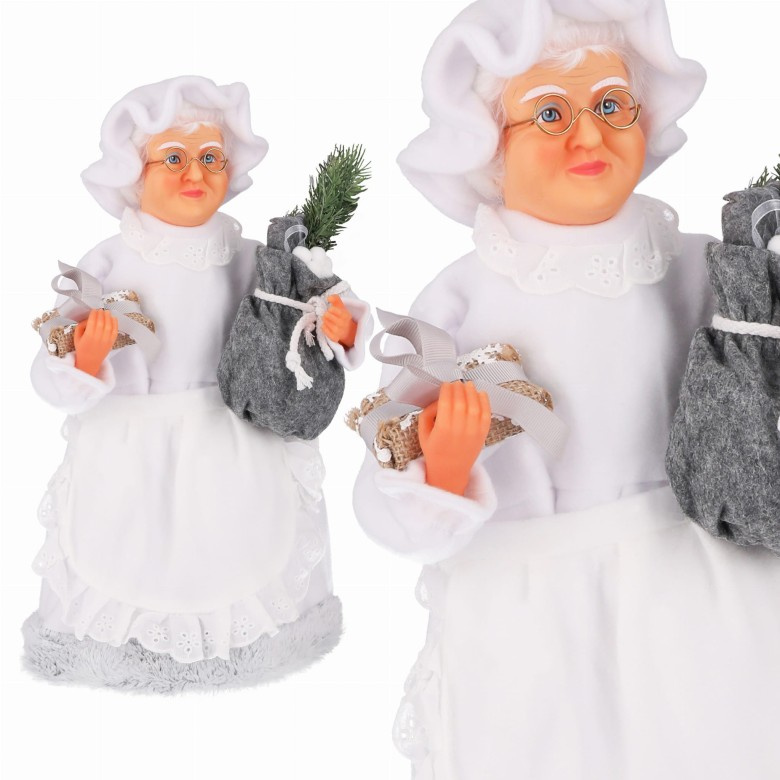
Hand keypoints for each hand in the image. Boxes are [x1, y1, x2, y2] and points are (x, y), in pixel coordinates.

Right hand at [73, 309, 117, 376]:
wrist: (89, 361)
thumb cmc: (82, 349)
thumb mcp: (76, 337)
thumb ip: (80, 326)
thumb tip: (88, 319)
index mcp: (88, 336)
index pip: (92, 321)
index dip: (94, 314)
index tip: (94, 310)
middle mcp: (98, 338)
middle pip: (101, 322)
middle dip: (101, 314)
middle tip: (101, 309)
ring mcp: (106, 340)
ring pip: (109, 326)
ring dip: (108, 317)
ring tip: (107, 312)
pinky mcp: (111, 342)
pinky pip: (115, 331)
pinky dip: (115, 324)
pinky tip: (114, 318)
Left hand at [322, 295, 356, 347]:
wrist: (348, 331)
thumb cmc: (342, 316)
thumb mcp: (341, 306)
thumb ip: (335, 298)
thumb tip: (328, 298)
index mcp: (346, 315)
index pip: (332, 309)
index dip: (331, 309)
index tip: (332, 310)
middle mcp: (343, 324)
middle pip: (326, 315)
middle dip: (327, 314)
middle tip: (330, 315)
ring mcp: (338, 332)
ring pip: (325, 322)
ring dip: (325, 320)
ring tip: (329, 320)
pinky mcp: (334, 338)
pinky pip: (324, 329)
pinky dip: (324, 326)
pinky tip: (328, 326)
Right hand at [418, 381, 491, 495]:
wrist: (450, 471)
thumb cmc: (435, 451)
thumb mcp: (422, 432)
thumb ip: (427, 413)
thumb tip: (439, 399)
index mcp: (442, 429)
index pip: (446, 402)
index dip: (447, 389)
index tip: (446, 384)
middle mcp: (459, 430)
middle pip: (461, 402)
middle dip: (459, 388)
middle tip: (456, 383)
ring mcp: (473, 432)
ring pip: (475, 406)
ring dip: (472, 392)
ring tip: (468, 385)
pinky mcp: (482, 434)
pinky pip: (486, 415)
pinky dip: (485, 402)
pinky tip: (481, 394)